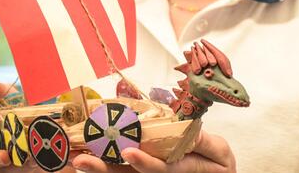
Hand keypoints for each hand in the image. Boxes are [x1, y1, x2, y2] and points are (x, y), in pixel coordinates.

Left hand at [72, 130, 235, 172]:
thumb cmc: (217, 165)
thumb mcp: (220, 154)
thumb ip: (205, 142)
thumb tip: (191, 129)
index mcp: (179, 171)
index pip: (160, 169)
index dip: (145, 163)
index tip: (129, 152)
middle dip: (106, 168)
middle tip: (83, 160)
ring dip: (99, 168)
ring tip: (78, 160)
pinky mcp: (142, 171)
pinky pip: (122, 172)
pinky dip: (104, 165)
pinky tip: (86, 158)